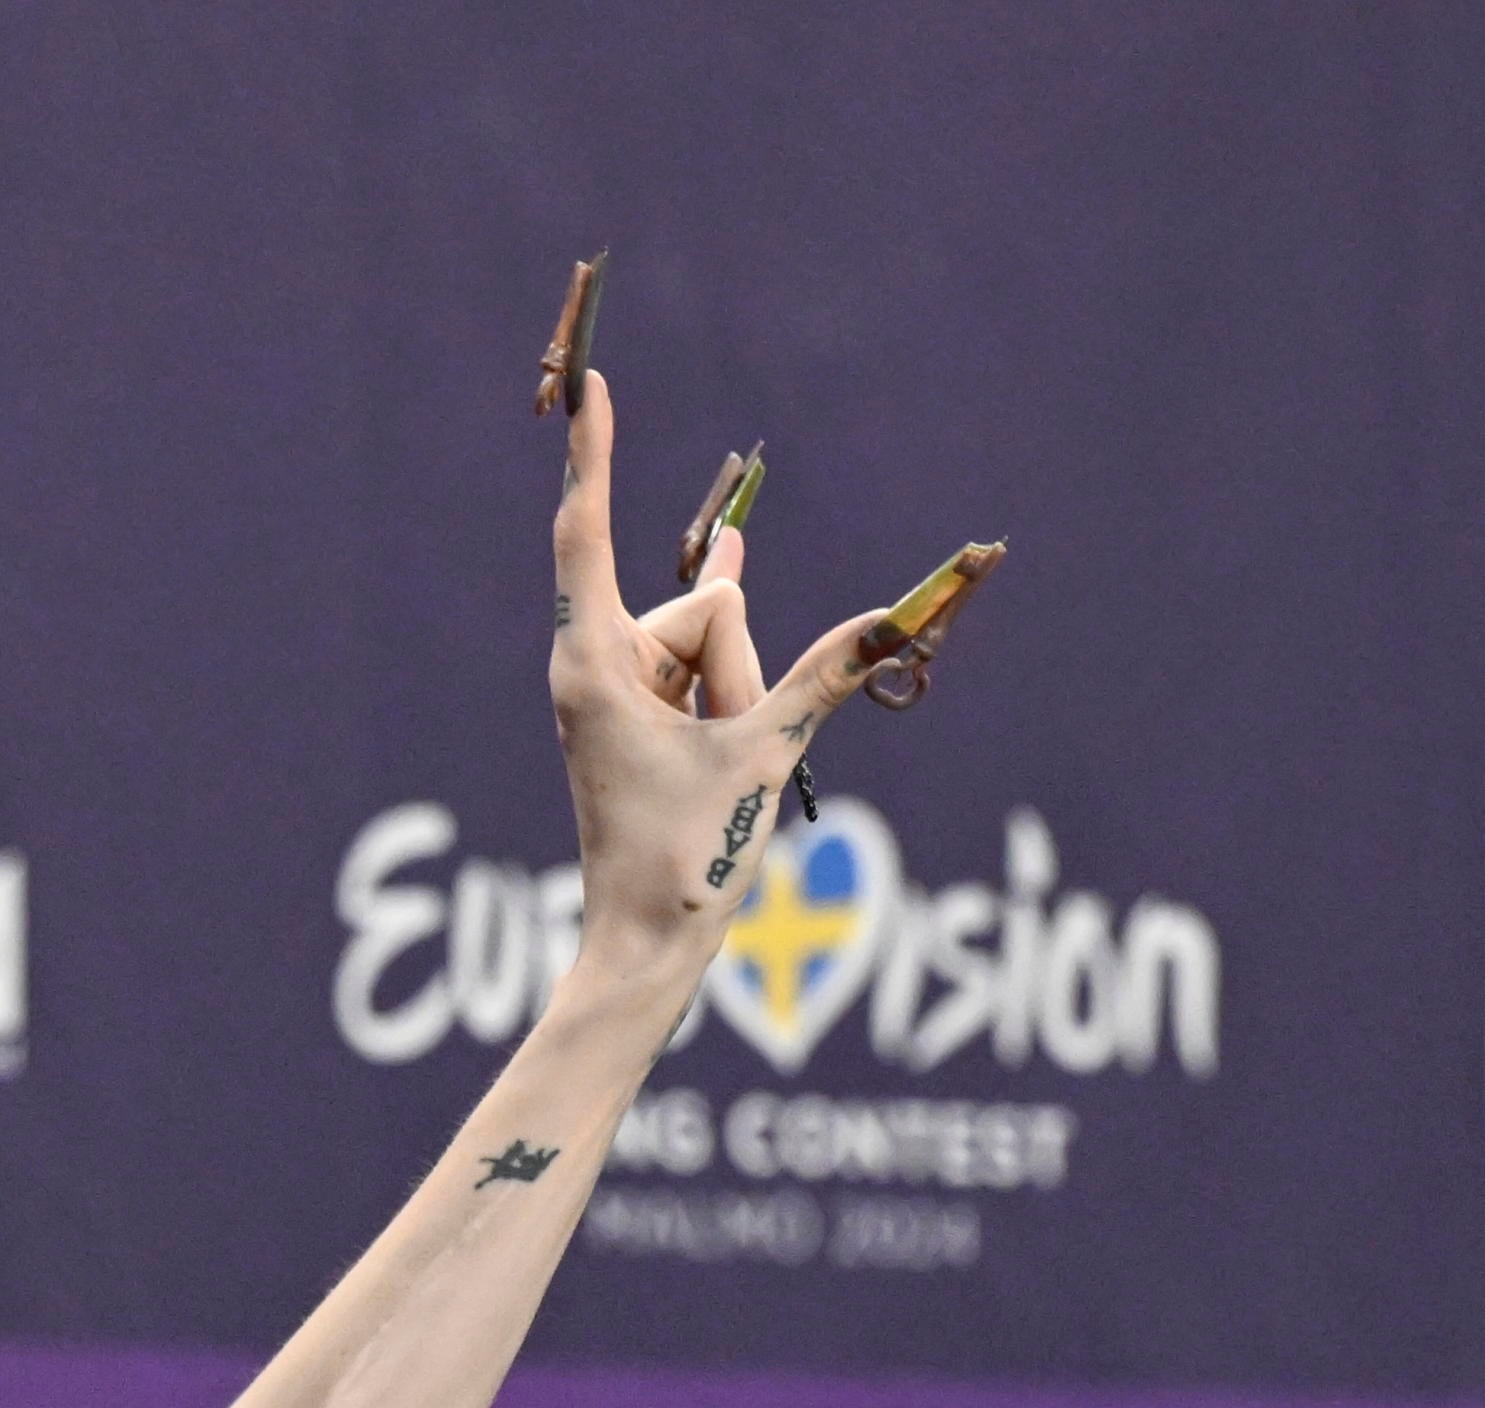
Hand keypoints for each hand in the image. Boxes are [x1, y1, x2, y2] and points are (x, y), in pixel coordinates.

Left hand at [545, 374, 885, 974]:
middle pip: (701, 609)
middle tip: (716, 755)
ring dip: (733, 698)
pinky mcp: (635, 714)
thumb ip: (824, 676)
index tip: (591, 386)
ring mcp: (615, 691)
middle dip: (735, 667)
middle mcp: (594, 667)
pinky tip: (735, 659)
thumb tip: (894, 617)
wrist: (645, 945)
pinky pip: (702, 672)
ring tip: (708, 774)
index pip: (590, 533)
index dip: (597, 456)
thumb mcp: (765, 755)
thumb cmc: (684, 861)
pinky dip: (725, 688)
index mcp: (595, 667)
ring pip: (708, 647)